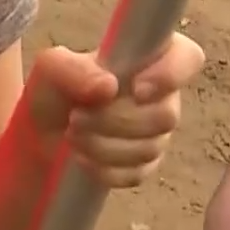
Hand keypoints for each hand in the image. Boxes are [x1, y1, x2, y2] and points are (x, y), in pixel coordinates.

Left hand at [24, 33, 205, 188]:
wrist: (42, 130)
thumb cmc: (55, 89)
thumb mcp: (52, 68)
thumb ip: (75, 70)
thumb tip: (108, 87)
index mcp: (148, 56)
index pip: (188, 57)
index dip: (171, 75)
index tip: (136, 89)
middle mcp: (162, 93)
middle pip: (166, 115)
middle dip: (115, 120)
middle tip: (76, 117)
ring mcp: (157, 131)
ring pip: (151, 147)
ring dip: (104, 145)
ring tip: (72, 133)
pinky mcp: (146, 163)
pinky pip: (138, 173)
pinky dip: (105, 169)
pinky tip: (82, 158)